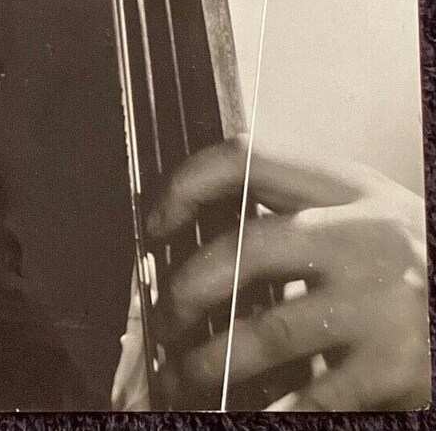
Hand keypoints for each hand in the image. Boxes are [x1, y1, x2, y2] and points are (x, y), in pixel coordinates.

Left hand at [147, 137, 429, 409]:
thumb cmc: (418, 264)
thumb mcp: (368, 214)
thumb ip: (303, 209)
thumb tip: (203, 229)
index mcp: (350, 187)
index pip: (245, 158)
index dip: (184, 184)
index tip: (154, 220)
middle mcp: (365, 236)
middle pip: (244, 249)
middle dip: (187, 288)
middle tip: (166, 316)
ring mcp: (382, 304)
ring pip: (264, 333)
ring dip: (208, 361)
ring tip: (184, 375)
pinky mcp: (395, 369)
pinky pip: (308, 398)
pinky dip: (266, 410)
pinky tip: (239, 410)